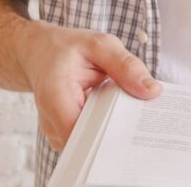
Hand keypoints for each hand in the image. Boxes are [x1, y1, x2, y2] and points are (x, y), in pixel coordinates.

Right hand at [16, 21, 161, 153]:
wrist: (38, 53)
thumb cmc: (66, 49)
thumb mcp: (100, 45)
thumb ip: (126, 66)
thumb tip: (152, 91)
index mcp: (56, 96)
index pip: (84, 135)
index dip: (110, 137)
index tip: (136, 130)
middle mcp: (51, 120)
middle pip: (88, 145)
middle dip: (117, 136)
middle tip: (143, 124)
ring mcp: (56, 131)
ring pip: (89, 146)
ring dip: (111, 133)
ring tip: (131, 117)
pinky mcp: (65, 134)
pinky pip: (87, 140)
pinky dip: (104, 130)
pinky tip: (118, 117)